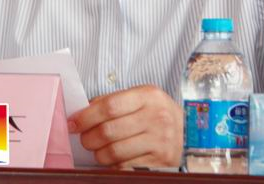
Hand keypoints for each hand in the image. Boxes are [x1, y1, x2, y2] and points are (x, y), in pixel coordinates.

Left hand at [68, 84, 182, 168]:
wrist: (190, 134)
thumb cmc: (158, 114)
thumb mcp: (141, 98)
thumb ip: (114, 101)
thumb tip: (82, 112)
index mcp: (149, 96)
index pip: (110, 106)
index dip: (86, 116)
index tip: (73, 123)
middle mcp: (157, 117)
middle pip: (108, 131)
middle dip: (88, 138)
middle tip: (84, 138)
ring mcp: (160, 141)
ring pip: (113, 152)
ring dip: (98, 154)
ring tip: (98, 150)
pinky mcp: (160, 162)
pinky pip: (125, 167)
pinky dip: (113, 166)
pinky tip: (113, 160)